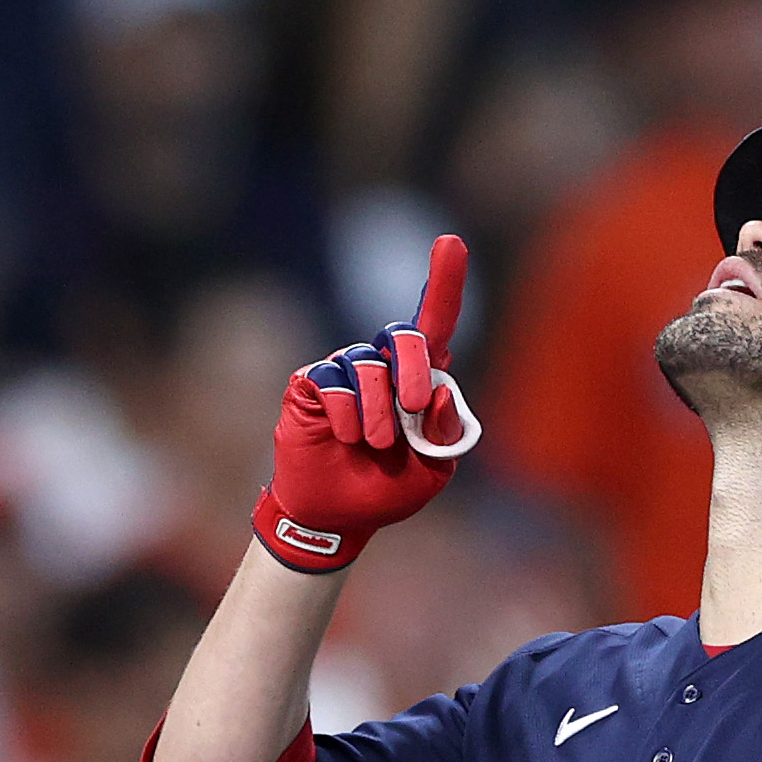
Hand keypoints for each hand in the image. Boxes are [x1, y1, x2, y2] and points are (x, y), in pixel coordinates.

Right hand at [251, 233, 480, 573]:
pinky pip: (334, 380)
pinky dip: (347, 412)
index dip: (444, 282)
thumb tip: (439, 391)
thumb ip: (445, 432)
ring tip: (372, 444)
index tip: (450, 243)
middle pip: (405, 335)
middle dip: (413, 369)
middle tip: (411, 407)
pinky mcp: (311, 384)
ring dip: (377, 411)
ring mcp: (344, 371)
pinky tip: (345, 437)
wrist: (336, 518)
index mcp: (418, 380)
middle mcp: (382, 366)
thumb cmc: (386, 491)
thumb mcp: (433, 470)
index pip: (435, 323)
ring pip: (368, 364)